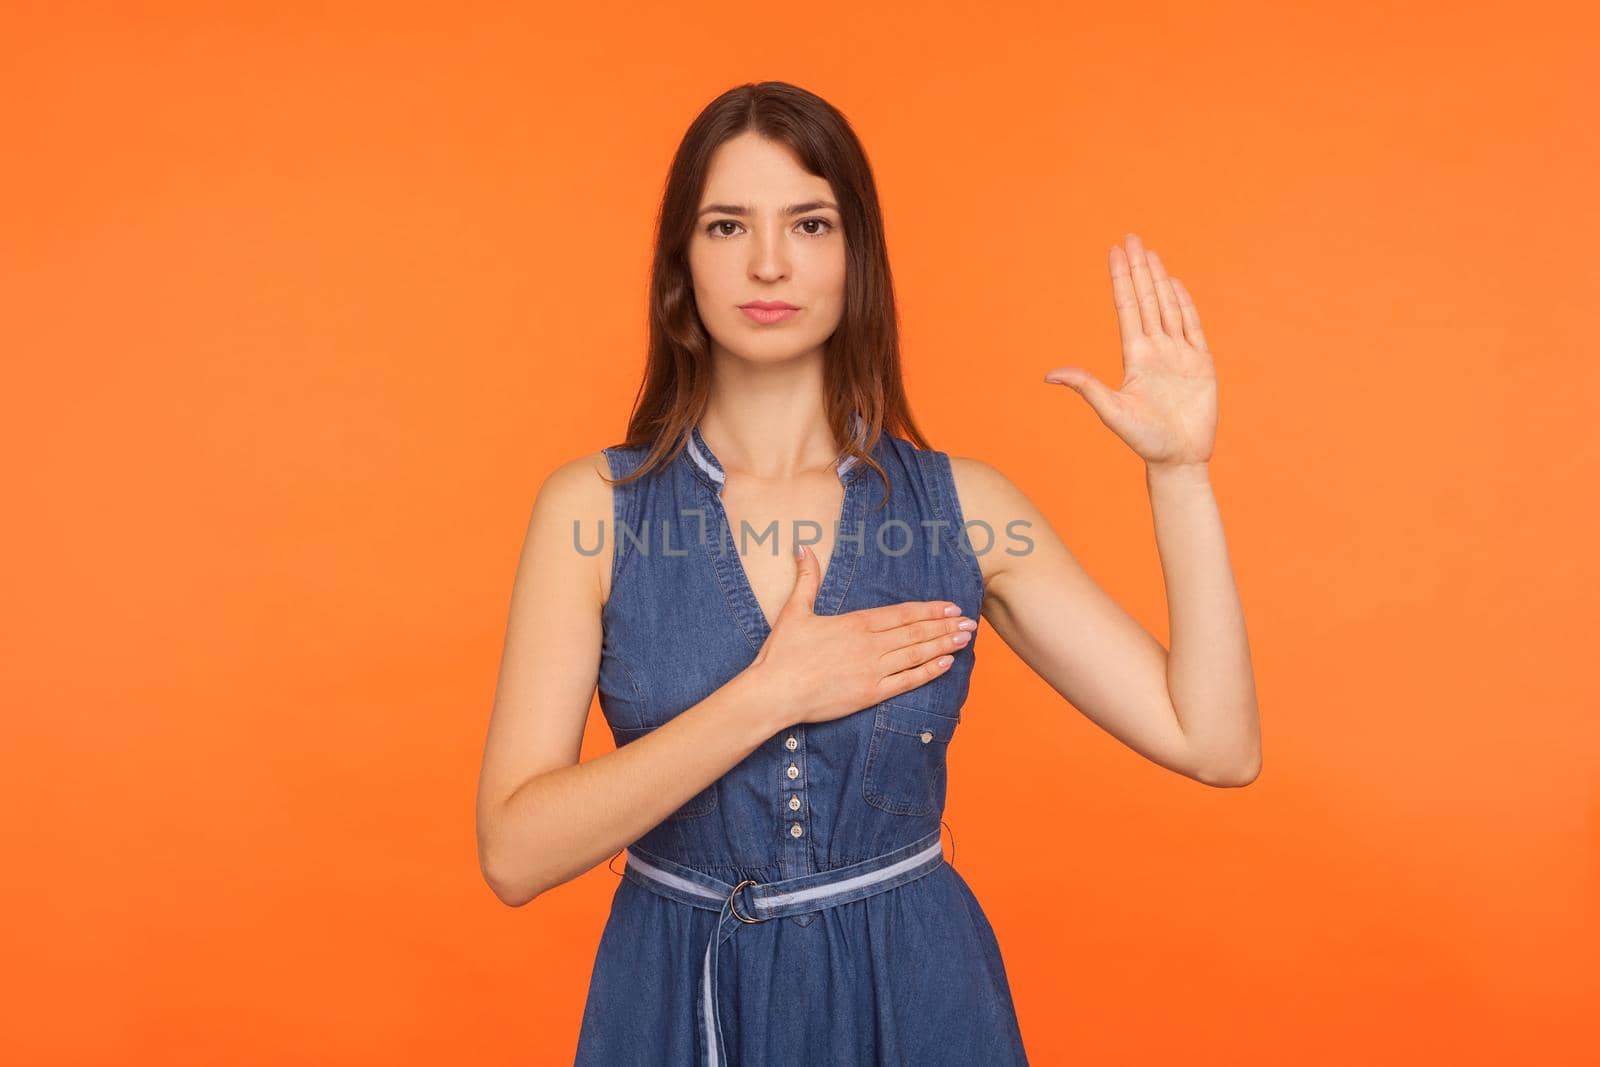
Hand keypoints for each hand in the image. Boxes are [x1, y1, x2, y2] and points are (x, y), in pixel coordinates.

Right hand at [742, 544, 976, 728]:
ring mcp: (872, 670)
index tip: (950, 606)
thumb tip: (802, 546)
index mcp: (856, 623)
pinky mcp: (870, 694)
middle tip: (971, 621)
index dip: (929, 610)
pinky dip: (928, 672)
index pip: (902, 613)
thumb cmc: (782, 653)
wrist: (774, 692)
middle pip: (916, 632)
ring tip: (965, 638)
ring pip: (917, 654)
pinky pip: (907, 682)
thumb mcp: (794, 610)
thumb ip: (807, 578)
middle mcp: (870, 645)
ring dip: (944, 645)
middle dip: (945, 626)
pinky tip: (946, 664)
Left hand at [1044, 232, 1217, 469]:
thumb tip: (1049, 375)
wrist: (1178, 460)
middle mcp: (1155, 351)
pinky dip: (1185, 304)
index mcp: (1134, 357)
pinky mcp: (1201, 364)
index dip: (1121, 279)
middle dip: (1139, 269)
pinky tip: (1176, 285)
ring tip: (1150, 253)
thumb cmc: (1144, 440)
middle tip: (1131, 238)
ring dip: (1159, 280)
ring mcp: (1179, 355)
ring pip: (1168, 307)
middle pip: (1147, 300)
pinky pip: (1193, 327)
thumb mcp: (1111, 410)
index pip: (1127, 308)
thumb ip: (1086, 386)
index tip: (1114, 252)